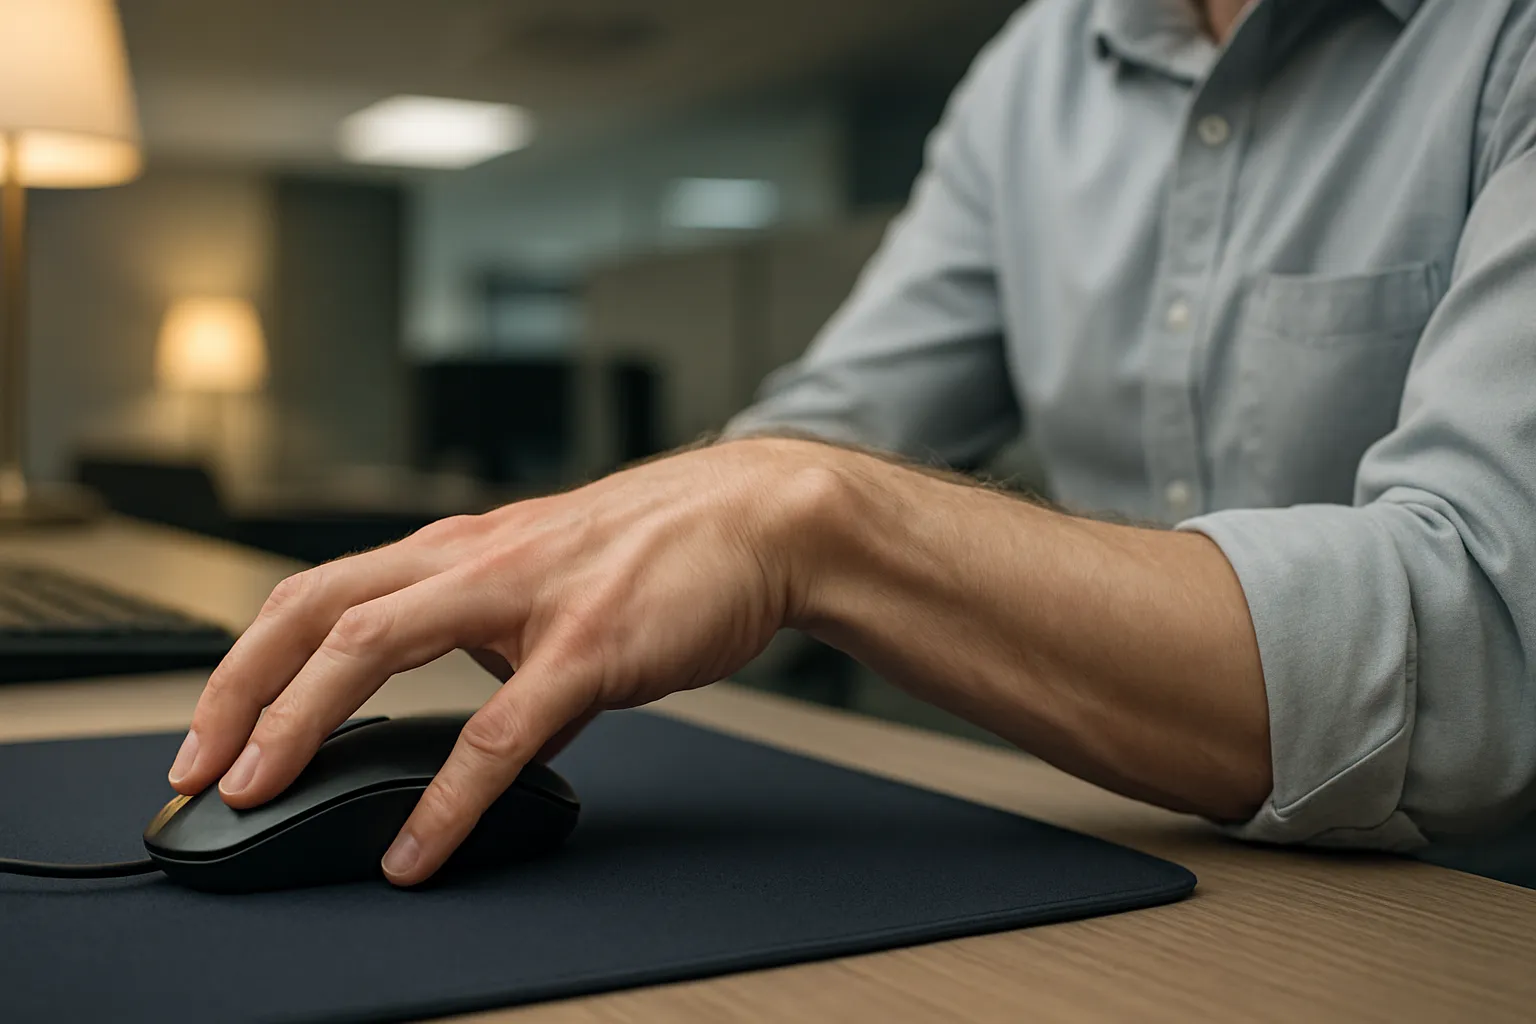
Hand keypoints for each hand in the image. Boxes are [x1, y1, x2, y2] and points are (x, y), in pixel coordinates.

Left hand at [166, 438, 838, 884]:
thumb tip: (490, 735)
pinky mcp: (585, 648)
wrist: (763, 520)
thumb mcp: (560, 587)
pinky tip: (417, 850)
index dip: (249, 662)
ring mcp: (526, 598)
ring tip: (259, 791)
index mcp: (461, 548)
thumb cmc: (666, 550)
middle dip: (239, 690)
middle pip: (315, 607)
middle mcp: (474, 560)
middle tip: (199, 769)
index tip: (211, 730)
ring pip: (375, 645)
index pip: (320, 593)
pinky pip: (498, 733)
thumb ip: (507, 651)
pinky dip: (445, 799)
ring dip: (301, 722)